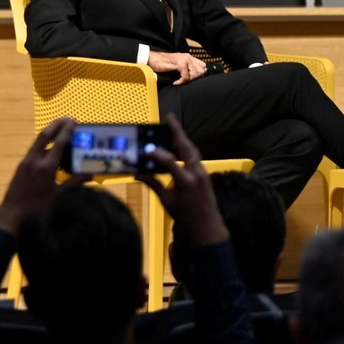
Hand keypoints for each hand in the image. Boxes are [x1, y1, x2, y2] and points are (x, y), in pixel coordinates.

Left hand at [0, 117, 84, 233]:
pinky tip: (48, 142)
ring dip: (49, 130)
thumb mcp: (57, 193)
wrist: (12, 211)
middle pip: (45, 135)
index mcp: (47, 167)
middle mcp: (36, 160)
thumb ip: (74, 182)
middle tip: (68, 118)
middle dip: (57, 124)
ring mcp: (27, 161)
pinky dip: (43, 141)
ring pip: (38, 140)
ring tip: (59, 125)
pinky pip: (34, 148)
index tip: (74, 121)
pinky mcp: (22, 164)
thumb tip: (90, 175)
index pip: (59, 143)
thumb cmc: (37, 205)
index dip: (67, 130)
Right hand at [139, 116, 228, 245]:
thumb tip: (138, 174)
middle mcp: (196, 173)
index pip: (170, 161)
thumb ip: (153, 184)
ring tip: (173, 128)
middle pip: (187, 148)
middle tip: (169, 119)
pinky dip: (186, 149)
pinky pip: (195, 157)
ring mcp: (202, 172)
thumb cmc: (184, 215)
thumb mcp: (166, 201)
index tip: (147, 149)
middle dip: (178, 132)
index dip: (157, 154)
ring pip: (192, 150)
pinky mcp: (205, 173)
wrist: (205, 224)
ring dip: (183, 139)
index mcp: (185, 181)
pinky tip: (179, 146)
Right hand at [150, 51, 207, 84]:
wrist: (153, 59)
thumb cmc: (164, 63)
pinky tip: (175, 82)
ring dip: (187, 80)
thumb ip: (186, 68)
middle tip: (185, 81)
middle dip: (194, 78)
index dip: (199, 74)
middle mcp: (188, 57)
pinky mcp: (179, 64)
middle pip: (201, 70)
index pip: (203, 66)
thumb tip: (194, 77)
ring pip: (194, 74)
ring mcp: (184, 59)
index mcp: (189, 57)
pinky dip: (181, 81)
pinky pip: (186, 76)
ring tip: (179, 81)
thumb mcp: (177, 65)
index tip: (190, 80)